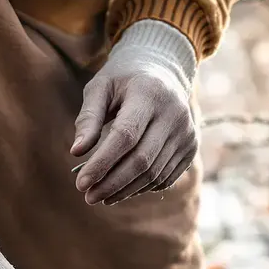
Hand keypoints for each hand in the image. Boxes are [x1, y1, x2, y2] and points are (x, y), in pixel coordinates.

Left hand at [71, 21, 197, 204]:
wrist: (164, 71)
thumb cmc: (124, 80)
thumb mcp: (100, 88)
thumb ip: (88, 118)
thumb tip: (77, 152)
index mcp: (149, 93)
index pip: (125, 136)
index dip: (102, 163)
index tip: (81, 183)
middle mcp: (174, 114)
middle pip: (142, 160)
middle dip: (112, 183)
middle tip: (88, 197)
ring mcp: (186, 132)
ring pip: (154, 173)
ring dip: (125, 190)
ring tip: (101, 196)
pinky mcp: (191, 147)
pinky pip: (165, 177)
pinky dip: (141, 188)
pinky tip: (122, 189)